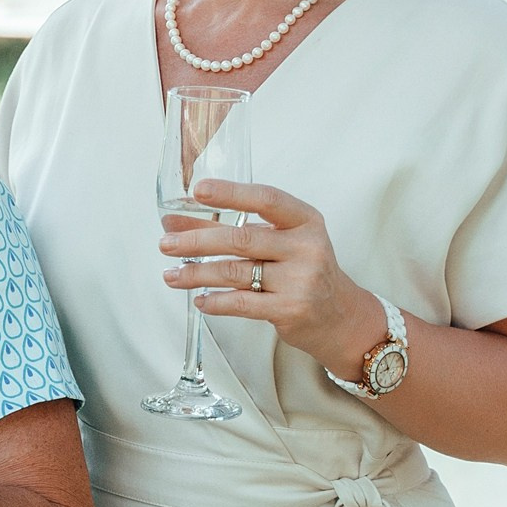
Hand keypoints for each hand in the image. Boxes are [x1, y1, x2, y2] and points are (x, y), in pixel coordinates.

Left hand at [158, 179, 386, 373]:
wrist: (340, 316)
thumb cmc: (301, 271)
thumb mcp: (276, 242)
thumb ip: (228, 228)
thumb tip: (174, 220)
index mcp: (304, 221)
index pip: (266, 199)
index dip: (231, 193)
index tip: (199, 190)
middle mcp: (306, 247)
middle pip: (242, 238)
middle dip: (197, 241)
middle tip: (166, 244)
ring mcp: (301, 280)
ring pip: (236, 272)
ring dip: (196, 274)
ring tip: (171, 275)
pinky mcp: (291, 309)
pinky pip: (242, 303)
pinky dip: (215, 301)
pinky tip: (200, 300)